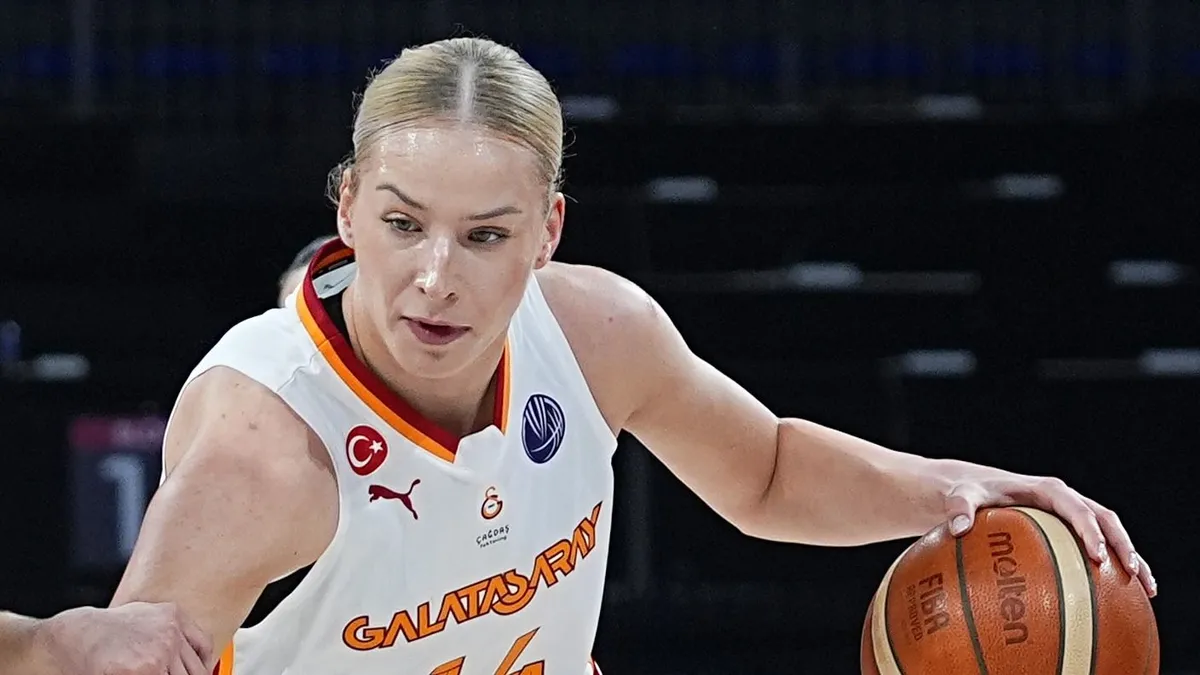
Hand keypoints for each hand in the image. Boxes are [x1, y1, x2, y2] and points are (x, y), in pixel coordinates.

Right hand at [38, 602, 212, 674]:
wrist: (73, 634)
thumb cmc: (104, 628)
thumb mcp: (146, 617)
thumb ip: (171, 632)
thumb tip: (188, 655)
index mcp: (174, 616)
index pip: (204, 647)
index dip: (203, 666)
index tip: (200, 673)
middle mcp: (172, 632)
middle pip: (195, 669)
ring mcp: (161, 651)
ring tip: (152, 674)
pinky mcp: (146, 669)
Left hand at [942, 471, 1156, 597]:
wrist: (972, 488)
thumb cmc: (967, 492)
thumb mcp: (960, 496)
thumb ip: (958, 508)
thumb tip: (957, 528)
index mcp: (1044, 490)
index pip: (1075, 507)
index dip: (1089, 530)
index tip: (1096, 555)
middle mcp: (1064, 499)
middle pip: (1104, 519)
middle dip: (1121, 544)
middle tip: (1131, 572)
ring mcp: (1071, 514)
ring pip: (1111, 532)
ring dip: (1131, 556)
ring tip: (1147, 587)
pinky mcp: (1069, 529)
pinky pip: (1099, 546)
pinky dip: (1115, 566)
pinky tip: (1128, 594)